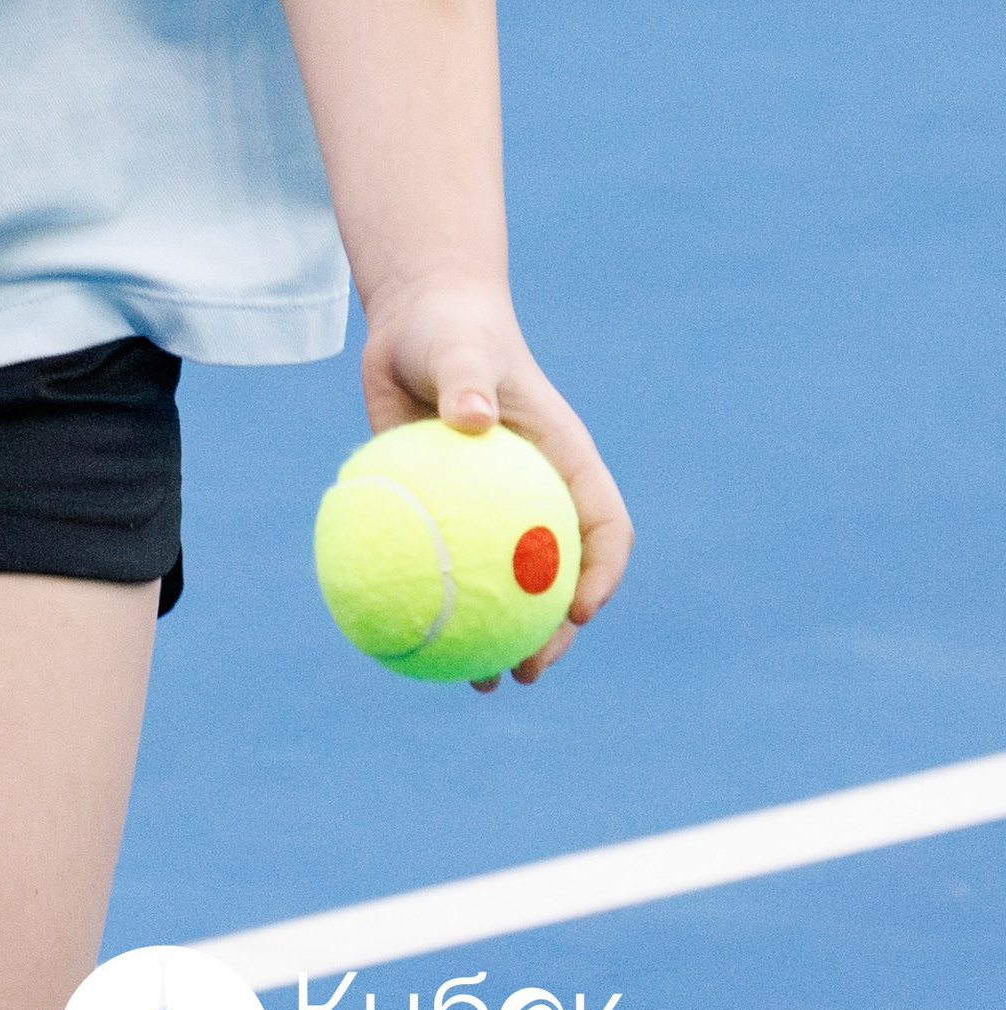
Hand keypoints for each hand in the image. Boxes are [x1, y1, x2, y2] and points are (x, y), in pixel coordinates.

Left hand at [360, 279, 631, 686]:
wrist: (414, 325)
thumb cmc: (452, 331)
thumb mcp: (460, 349)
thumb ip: (468, 378)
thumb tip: (472, 417)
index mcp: (564, 465)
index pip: (603, 529)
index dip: (601, 575)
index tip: (579, 612)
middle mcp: (535, 498)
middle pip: (559, 581)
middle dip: (552, 634)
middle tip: (524, 669)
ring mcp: (491, 513)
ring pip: (506, 591)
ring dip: (498, 640)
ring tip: (479, 684)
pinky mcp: (447, 515)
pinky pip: (447, 571)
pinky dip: (437, 607)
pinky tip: (407, 640)